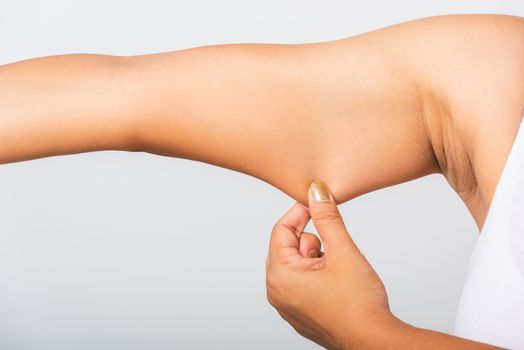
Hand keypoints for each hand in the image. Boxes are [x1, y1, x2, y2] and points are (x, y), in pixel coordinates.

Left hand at [266, 180, 396, 348]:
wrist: (373, 341)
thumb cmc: (358, 304)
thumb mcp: (342, 251)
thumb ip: (327, 217)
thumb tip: (316, 191)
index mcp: (280, 275)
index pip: (281, 230)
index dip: (300, 213)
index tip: (317, 203)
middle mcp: (277, 292)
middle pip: (287, 247)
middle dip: (311, 240)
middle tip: (334, 249)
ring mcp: (287, 305)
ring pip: (297, 264)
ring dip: (316, 257)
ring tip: (338, 270)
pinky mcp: (300, 313)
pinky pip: (301, 281)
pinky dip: (316, 274)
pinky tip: (336, 283)